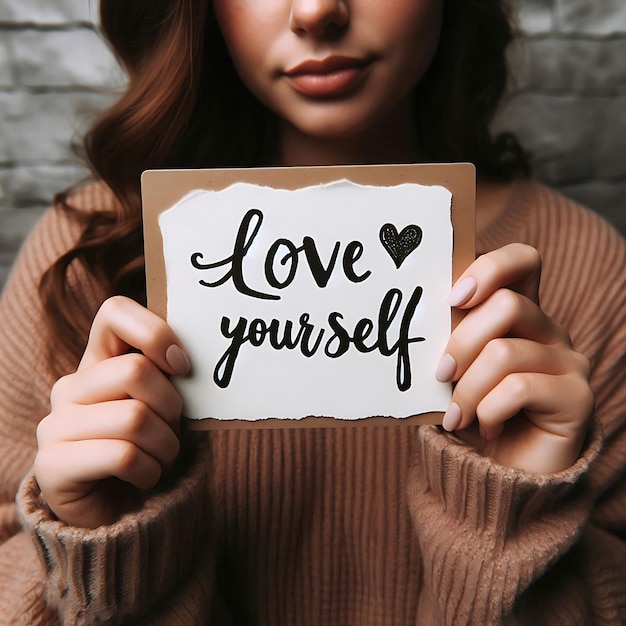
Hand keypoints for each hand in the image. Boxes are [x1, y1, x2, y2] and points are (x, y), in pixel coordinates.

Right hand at [35, 296, 190, 527]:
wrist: (117, 511)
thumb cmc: (148, 446)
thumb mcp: (163, 403)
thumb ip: (168, 374)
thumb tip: (187, 359)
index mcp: (98, 362)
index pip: (115, 312)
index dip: (156, 333)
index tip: (182, 366)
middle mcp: (71, 386)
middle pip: (136, 370)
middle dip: (172, 406)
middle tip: (172, 430)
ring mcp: (55, 424)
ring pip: (135, 418)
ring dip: (166, 445)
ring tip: (160, 457)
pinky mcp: (51, 464)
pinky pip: (122, 456)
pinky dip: (149, 471)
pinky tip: (143, 477)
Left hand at [435, 244, 593, 473]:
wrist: (499, 477)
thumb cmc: (470, 417)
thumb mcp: (452, 372)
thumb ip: (445, 340)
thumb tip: (414, 316)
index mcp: (519, 316)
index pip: (522, 261)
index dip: (490, 267)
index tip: (453, 298)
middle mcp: (549, 331)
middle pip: (507, 304)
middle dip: (461, 343)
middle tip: (441, 375)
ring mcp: (568, 362)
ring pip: (505, 352)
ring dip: (467, 388)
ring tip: (456, 417)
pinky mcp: (578, 397)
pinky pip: (519, 388)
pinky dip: (488, 409)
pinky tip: (487, 427)